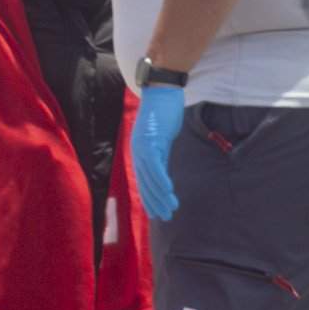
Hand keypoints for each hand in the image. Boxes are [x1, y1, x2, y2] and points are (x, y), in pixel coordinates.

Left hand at [130, 84, 185, 222]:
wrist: (162, 92)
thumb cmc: (163, 113)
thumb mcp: (162, 139)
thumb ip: (161, 155)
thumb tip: (164, 173)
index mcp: (139, 152)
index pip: (143, 181)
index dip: (150, 199)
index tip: (158, 212)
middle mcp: (138, 152)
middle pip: (145, 184)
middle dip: (155, 202)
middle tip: (165, 217)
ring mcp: (142, 147)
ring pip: (150, 178)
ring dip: (161, 196)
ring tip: (171, 209)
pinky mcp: (150, 141)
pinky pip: (156, 165)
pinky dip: (161, 180)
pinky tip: (169, 191)